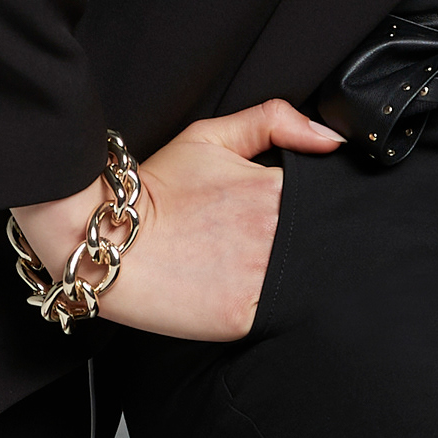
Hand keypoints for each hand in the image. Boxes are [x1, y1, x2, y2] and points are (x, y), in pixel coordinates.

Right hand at [10, 99, 344, 342]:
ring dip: (302, 278)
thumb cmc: (157, 191)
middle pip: (326, 241)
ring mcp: (264, 276)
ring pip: (310, 281)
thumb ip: (274, 122)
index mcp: (275, 188)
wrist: (105, 241)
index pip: (330, 198)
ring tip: (264, 272)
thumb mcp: (211, 137)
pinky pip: (282, 316)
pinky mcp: (245, 315)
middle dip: (316, 243)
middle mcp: (276, 232)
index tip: (299, 215)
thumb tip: (332, 138)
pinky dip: (280, 311)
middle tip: (280, 246)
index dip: (323, 207)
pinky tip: (253, 298)